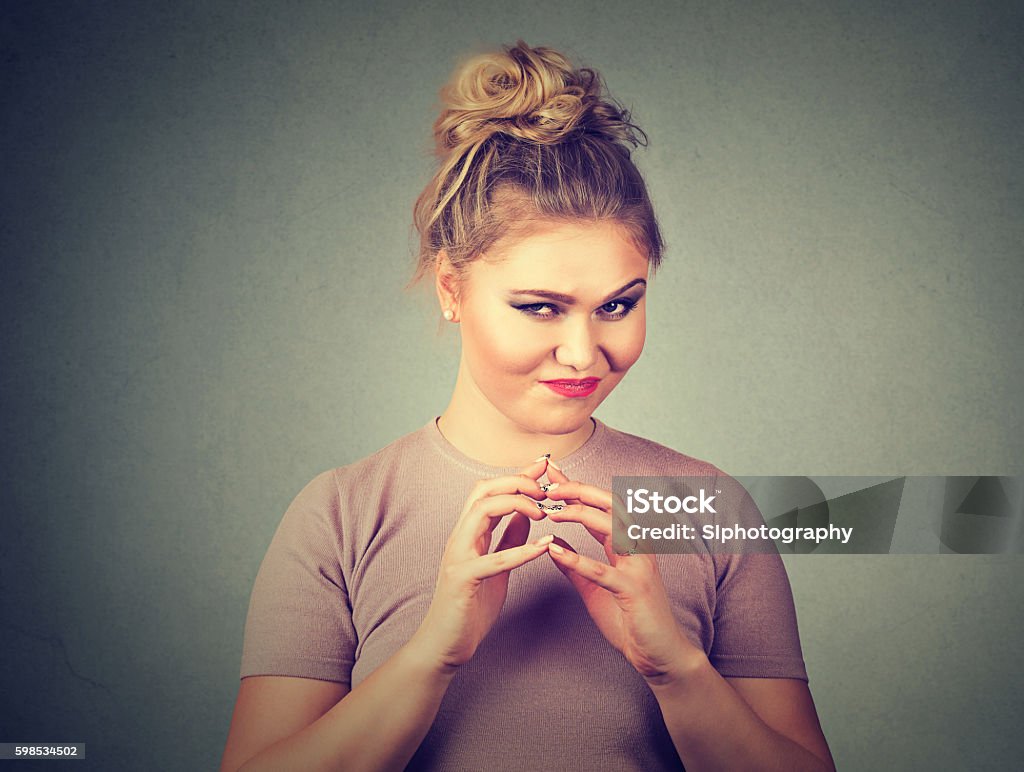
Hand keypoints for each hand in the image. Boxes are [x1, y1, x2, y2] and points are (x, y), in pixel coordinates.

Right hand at [409, 458, 553, 672]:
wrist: (444, 644)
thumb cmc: (469, 606)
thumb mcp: (496, 566)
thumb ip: (508, 539)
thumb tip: (527, 513)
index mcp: (468, 533)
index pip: (489, 490)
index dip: (517, 474)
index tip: (544, 465)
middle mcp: (459, 538)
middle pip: (483, 490)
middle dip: (517, 481)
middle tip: (546, 489)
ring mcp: (458, 557)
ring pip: (482, 511)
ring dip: (517, 504)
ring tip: (544, 513)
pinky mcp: (463, 580)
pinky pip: (495, 558)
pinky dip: (522, 550)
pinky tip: (545, 547)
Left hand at [543, 462, 706, 683]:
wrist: (659, 654)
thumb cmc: (631, 620)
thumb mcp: (595, 588)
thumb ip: (575, 566)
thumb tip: (551, 543)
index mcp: (627, 545)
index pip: (599, 507)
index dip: (575, 488)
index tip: (549, 472)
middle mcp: (636, 548)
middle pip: (609, 506)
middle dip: (579, 489)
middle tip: (548, 483)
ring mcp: (638, 567)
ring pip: (611, 527)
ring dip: (579, 514)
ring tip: (550, 510)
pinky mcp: (634, 590)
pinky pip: (603, 570)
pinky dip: (577, 559)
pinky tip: (554, 551)